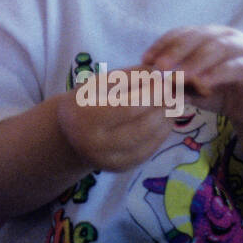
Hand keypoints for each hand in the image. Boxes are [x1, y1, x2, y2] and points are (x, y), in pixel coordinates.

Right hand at [55, 68, 172, 172]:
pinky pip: (147, 152)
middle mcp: (95, 144)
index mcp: (85, 117)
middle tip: (173, 94)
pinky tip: (165, 120)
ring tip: (172, 105)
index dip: (151, 94)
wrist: (69, 134)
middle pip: (141, 126)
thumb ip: (128, 76)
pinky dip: (161, 135)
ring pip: (148, 141)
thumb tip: (159, 73)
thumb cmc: (85, 101)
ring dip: (166, 120)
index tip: (164, 81)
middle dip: (162, 108)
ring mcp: (108, 160)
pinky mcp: (120, 168)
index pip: (128, 107)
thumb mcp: (98, 83)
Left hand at [142, 26, 242, 129]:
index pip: (182, 34)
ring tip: (178, 76)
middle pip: (198, 37)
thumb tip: (148, 82)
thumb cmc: (222, 94)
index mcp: (209, 36)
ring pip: (217, 48)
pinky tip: (202, 84)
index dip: (162, 44)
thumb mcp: (193, 89)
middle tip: (159, 67)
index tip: (145, 60)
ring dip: (196, 61)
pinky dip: (218, 73)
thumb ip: (176, 83)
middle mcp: (227, 37)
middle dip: (175, 51)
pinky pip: (236, 67)